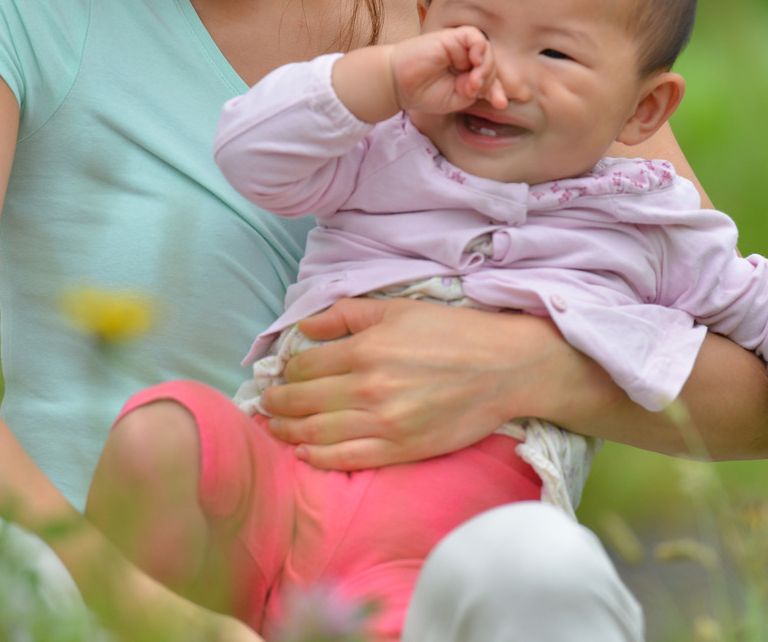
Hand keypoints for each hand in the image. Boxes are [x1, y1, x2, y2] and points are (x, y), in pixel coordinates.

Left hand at [258, 297, 613, 469]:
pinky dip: (318, 456)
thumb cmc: (452, 332)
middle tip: (263, 402)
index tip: (279, 370)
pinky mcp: (401, 449)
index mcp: (366, 350)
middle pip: (305, 401)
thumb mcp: (397, 309)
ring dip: (288, 430)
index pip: (307, 365)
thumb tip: (305, 324)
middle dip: (277, 401)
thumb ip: (348, 315)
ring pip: (318, 433)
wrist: (504, 367)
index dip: (287, 368)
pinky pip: (348, 458)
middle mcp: (369, 389)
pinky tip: (303, 451)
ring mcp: (384, 424)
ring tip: (272, 426)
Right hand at [391, 27, 506, 114]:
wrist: (398, 84)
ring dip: (485, 67)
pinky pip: (474, 36)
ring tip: (474, 81)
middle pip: (491, 64)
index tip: (500, 103)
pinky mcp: (450, 37)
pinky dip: (479, 48)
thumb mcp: (457, 98)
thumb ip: (476, 90)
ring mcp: (458, 47)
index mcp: (467, 72)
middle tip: (475, 91)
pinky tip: (474, 60)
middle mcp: (465, 57)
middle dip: (489, 80)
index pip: (491, 77)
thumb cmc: (424, 92)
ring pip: (486, 50)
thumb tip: (493, 87)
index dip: (498, 89)